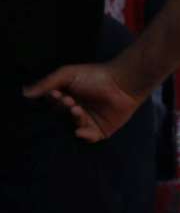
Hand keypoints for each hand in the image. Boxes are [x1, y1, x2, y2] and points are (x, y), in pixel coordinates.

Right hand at [23, 63, 144, 142]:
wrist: (122, 82)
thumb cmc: (95, 75)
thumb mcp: (67, 74)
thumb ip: (46, 83)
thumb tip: (24, 92)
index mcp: (69, 97)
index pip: (53, 105)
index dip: (53, 101)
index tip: (56, 94)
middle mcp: (77, 110)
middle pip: (61, 117)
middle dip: (63, 110)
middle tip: (69, 100)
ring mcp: (89, 121)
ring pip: (73, 126)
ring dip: (73, 119)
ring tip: (77, 108)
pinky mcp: (102, 130)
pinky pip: (89, 138)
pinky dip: (84, 135)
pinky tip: (80, 130)